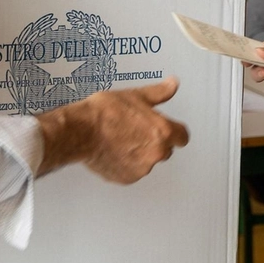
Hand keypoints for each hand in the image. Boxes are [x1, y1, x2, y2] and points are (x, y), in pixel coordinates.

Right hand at [37, 77, 189, 182]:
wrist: (81, 131)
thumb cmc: (107, 112)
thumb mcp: (136, 96)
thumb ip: (159, 93)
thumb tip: (173, 84)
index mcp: (163, 132)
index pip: (182, 137)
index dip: (174, 131)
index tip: (166, 128)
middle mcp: (156, 153)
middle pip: (165, 149)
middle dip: (155, 141)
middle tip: (135, 129)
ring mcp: (141, 168)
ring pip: (147, 160)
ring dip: (140, 152)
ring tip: (120, 139)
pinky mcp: (127, 178)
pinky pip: (132, 171)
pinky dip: (126, 163)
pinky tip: (113, 150)